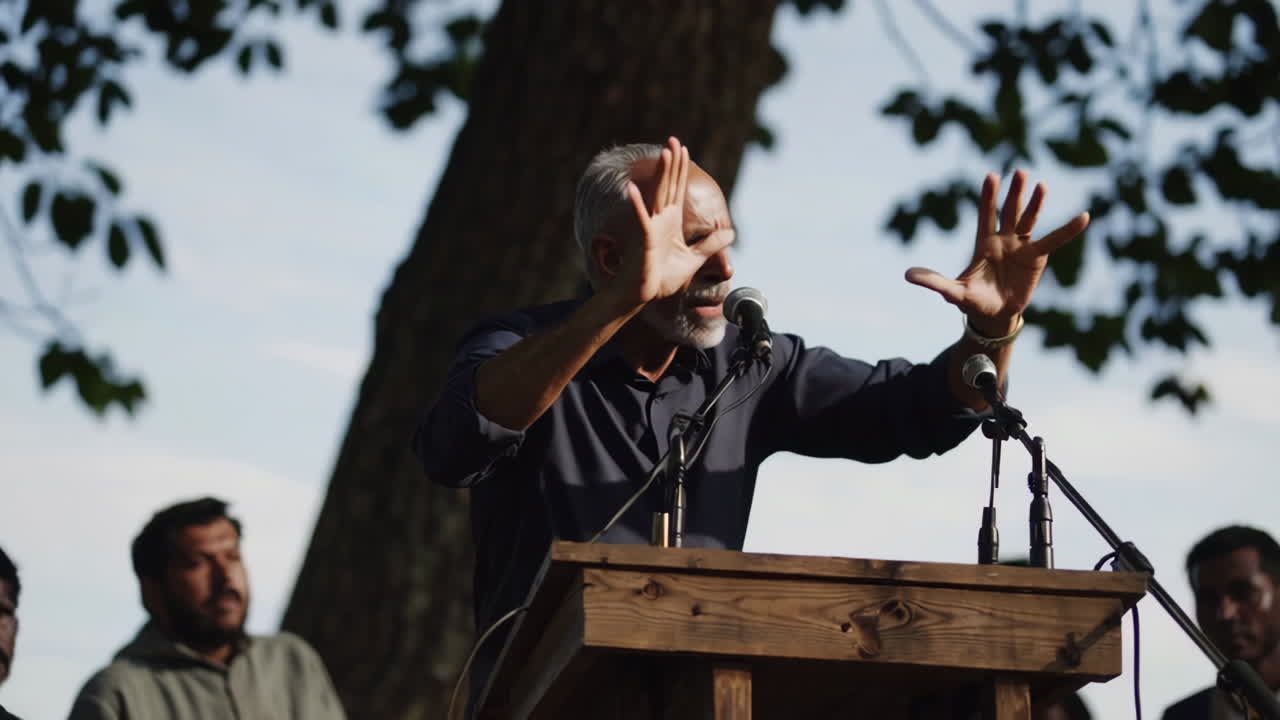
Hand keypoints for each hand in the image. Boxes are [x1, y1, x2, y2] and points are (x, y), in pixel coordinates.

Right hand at [612, 137, 730, 306]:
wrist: (644, 295)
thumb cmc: (662, 278)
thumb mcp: (694, 259)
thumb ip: (711, 244)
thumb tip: (731, 232)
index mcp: (670, 222)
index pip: (677, 189)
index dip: (680, 169)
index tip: (683, 149)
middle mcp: (660, 220)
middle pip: (668, 185)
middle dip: (672, 163)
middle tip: (674, 139)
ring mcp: (651, 227)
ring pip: (658, 195)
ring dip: (661, 174)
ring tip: (664, 152)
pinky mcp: (644, 239)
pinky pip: (641, 220)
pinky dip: (637, 205)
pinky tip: (632, 189)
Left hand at [905, 170, 1089, 335]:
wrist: (994, 315)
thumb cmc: (972, 301)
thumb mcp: (953, 292)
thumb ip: (934, 281)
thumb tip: (907, 275)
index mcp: (983, 243)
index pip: (985, 215)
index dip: (988, 197)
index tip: (990, 177)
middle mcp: (1003, 239)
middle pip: (1008, 212)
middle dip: (1013, 194)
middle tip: (1019, 171)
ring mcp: (1021, 245)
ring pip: (1029, 220)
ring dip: (1035, 203)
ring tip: (1041, 184)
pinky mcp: (1037, 256)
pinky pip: (1055, 240)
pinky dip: (1068, 229)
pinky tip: (1084, 216)